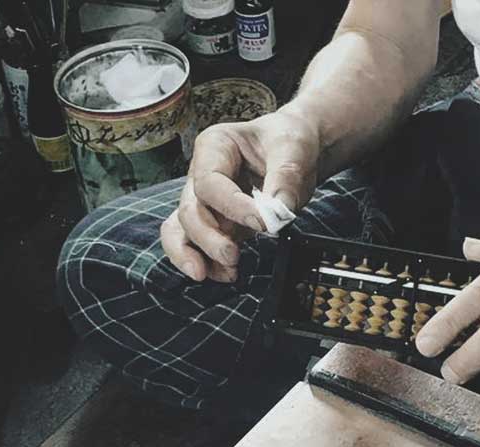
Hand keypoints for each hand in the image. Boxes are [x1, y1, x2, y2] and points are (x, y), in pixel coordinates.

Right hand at [161, 110, 321, 281]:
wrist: (297, 150)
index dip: (232, 206)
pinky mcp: (218, 222)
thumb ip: (285, 177)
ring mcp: (207, 200)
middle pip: (190, 209)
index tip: (262, 222)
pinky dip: (207, 262)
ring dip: (196, 254)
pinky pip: (197, 244)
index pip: (210, 182)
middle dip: (207, 237)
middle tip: (232, 256)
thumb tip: (277, 212)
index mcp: (215, 146)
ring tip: (219, 273)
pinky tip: (224, 274)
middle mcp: (202, 173)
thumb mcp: (292, 148)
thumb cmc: (289, 140)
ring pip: (182, 229)